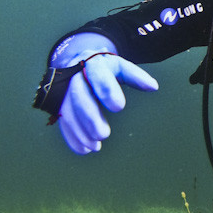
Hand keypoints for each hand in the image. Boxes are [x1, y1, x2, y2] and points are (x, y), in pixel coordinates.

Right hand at [45, 33, 158, 153]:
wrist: (79, 62)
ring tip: (95, 146)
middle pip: (80, 97)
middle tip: (104, 134)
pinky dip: (72, 137)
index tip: (120, 107)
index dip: (107, 90)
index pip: (98, 75)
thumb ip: (136, 76)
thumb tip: (154, 87)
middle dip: (90, 117)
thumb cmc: (106, 68)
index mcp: (93, 64)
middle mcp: (76, 76)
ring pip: (68, 112)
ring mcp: (64, 91)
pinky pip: (63, 122)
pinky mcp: (59, 105)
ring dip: (80, 131)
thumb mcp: (121, 67)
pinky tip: (84, 149)